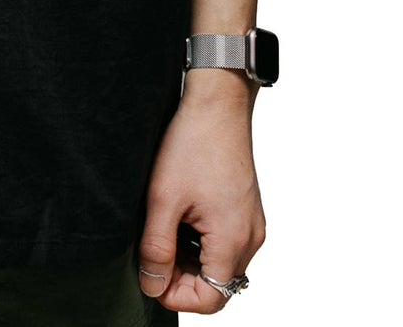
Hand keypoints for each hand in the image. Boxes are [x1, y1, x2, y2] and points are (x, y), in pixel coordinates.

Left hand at [136, 79, 265, 312]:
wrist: (217, 103)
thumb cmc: (192, 144)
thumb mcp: (163, 199)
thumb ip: (157, 249)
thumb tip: (152, 286)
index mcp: (234, 240)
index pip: (210, 299)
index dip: (176, 296)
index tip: (150, 275)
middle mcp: (251, 238)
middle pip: (216, 284)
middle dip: (181, 277)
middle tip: (152, 249)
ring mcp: (252, 223)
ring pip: (220, 264)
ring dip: (190, 258)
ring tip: (164, 226)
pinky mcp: (246, 210)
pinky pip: (226, 243)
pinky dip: (202, 241)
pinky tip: (181, 215)